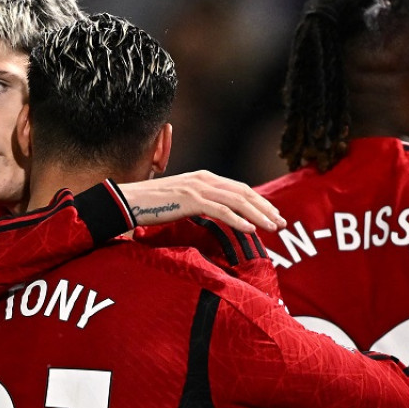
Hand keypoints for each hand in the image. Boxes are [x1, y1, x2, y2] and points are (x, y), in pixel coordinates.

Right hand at [119, 171, 285, 232]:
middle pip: (243, 193)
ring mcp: (197, 188)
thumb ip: (197, 201)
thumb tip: (212, 213)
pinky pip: (220, 211)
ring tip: (273, 227)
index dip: (259, 201)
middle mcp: (203, 179)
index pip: (238, 188)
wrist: (127, 201)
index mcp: (203, 177)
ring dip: (258, 215)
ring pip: (236, 201)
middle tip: (281, 222)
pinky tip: (251, 230)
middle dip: (265, 208)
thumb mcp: (179, 200)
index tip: (273, 214)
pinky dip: (238, 220)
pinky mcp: (190, 200)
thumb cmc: (150, 204)